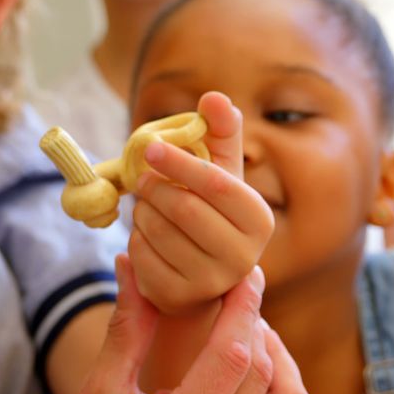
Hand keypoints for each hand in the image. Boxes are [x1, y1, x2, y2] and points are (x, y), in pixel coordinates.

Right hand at [73, 255, 310, 393]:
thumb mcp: (101, 393)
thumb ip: (125, 332)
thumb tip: (130, 264)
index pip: (232, 357)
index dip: (243, 307)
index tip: (246, 273)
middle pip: (261, 372)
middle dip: (255, 323)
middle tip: (238, 294)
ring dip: (276, 355)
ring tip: (250, 329)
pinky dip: (280, 385)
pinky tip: (252, 366)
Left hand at [129, 91, 274, 314]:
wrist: (201, 274)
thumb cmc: (211, 211)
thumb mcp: (220, 172)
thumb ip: (219, 132)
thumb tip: (214, 96)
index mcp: (259, 219)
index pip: (217, 184)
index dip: (181, 162)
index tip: (150, 147)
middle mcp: (244, 256)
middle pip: (185, 209)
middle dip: (155, 187)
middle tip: (141, 178)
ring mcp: (212, 282)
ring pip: (159, 231)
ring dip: (143, 211)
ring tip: (146, 205)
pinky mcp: (180, 297)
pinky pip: (142, 257)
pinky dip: (135, 238)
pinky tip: (145, 234)